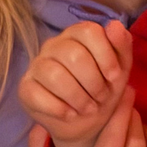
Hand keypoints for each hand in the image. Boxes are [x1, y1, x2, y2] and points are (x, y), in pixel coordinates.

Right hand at [19, 18, 132, 146]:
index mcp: (77, 34)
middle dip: (94, 81)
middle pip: (73, 55)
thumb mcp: (120, 68)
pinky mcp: (25, 87)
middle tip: (102, 97)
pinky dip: (59, 108)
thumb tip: (115, 25)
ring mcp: (37, 65)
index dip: (105, 55)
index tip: (114, 77)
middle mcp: (54, 44)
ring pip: (54, 75)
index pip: (89, 31)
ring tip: (89, 108)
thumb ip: (121, 45)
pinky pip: (36, 94)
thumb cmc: (104, 88)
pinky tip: (71, 114)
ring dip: (78, 97)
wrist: (88, 121)